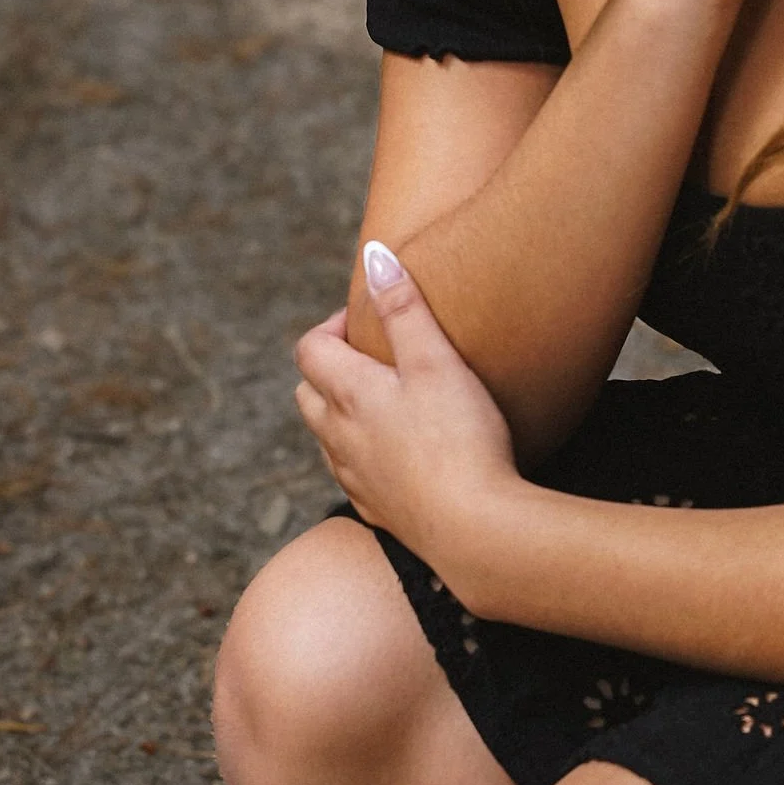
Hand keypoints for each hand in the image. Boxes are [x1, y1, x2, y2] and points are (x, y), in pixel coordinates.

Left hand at [294, 240, 518, 566]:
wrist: (474, 528)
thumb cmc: (459, 438)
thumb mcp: (436, 360)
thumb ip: (404, 308)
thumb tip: (374, 256)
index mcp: (349, 395)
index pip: (310, 349)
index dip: (330, 327)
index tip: (367, 321)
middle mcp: (340, 438)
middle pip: (309, 394)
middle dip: (330, 370)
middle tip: (373, 359)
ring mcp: (356, 479)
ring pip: (327, 438)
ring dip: (343, 415)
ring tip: (388, 405)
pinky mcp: (379, 511)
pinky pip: (354, 477)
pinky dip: (365, 457)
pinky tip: (400, 457)